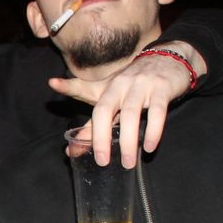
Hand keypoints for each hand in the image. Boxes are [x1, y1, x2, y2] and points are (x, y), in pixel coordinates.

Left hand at [50, 41, 206, 166]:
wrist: (169, 60)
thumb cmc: (134, 86)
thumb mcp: (113, 101)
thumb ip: (93, 126)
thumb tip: (71, 151)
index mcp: (105, 88)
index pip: (83, 87)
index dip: (67, 86)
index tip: (53, 84)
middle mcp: (120, 85)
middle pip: (104, 110)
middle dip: (100, 137)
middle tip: (101, 161)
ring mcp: (141, 85)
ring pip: (130, 114)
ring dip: (128, 141)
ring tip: (128, 162)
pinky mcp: (162, 89)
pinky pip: (157, 112)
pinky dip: (153, 131)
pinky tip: (150, 147)